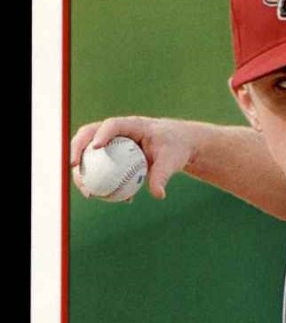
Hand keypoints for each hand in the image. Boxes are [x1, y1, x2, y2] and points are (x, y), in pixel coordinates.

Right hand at [70, 116, 199, 199]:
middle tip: (73, 165)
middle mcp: (117, 131)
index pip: (113, 124)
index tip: (96, 147)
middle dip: (76, 148)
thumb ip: (163, 175)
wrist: (176, 147)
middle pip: (89, 134)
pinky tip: (100, 197)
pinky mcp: (112, 156)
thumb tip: (158, 195)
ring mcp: (112, 142)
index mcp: (132, 125)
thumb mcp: (173, 160)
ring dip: (82, 169)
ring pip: (89, 153)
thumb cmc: (175, 148)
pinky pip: (100, 168)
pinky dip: (97, 180)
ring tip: (86, 190)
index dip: (102, 133)